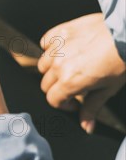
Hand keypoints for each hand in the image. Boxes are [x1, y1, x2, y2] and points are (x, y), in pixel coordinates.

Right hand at [39, 13, 125, 132]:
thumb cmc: (120, 61)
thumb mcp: (108, 89)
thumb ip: (92, 108)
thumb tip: (86, 127)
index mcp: (70, 81)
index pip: (52, 99)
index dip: (63, 104)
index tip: (74, 102)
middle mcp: (59, 64)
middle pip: (45, 83)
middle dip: (58, 89)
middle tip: (73, 86)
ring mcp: (57, 47)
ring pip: (42, 64)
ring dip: (52, 69)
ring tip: (69, 68)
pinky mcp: (59, 32)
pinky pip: (45, 43)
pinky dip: (50, 49)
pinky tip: (63, 51)